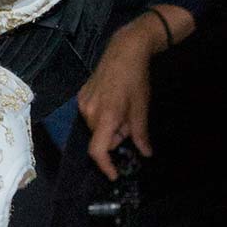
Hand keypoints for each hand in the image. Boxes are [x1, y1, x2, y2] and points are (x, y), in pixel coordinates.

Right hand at [78, 19, 157, 179]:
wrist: (124, 51)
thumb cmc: (136, 80)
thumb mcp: (141, 109)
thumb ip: (140, 134)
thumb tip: (145, 154)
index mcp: (105, 117)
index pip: (98, 150)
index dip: (105, 166)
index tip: (114, 175)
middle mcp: (89, 112)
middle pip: (100, 138)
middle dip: (115, 137)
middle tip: (130, 123)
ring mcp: (82, 103)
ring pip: (95, 127)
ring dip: (109, 126)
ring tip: (122, 109)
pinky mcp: (81, 96)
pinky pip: (91, 116)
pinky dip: (102, 116)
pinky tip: (113, 101)